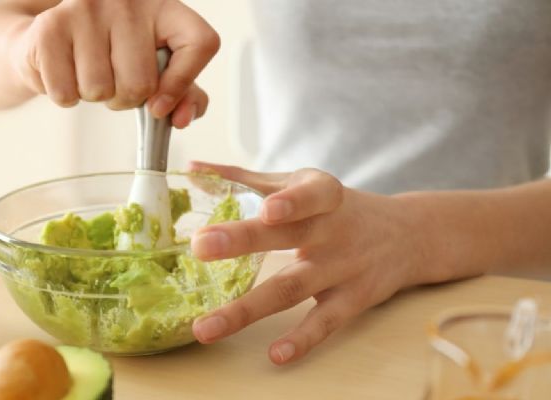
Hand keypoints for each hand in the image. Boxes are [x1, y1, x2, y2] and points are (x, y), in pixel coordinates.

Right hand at [7, 0, 218, 127]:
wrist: (52, 35)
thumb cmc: (112, 53)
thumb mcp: (156, 68)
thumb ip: (183, 95)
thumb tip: (181, 118)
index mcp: (164, 7)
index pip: (199, 43)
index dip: (183, 83)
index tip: (160, 107)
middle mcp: (128, 1)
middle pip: (140, 83)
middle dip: (125, 98)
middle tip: (114, 79)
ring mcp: (88, 10)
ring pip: (100, 90)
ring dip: (94, 96)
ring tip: (89, 72)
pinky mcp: (51, 26)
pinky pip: (66, 93)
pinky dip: (65, 96)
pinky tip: (66, 73)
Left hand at [188, 161, 469, 364]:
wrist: (408, 235)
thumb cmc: (337, 206)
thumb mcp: (302, 182)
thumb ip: (245, 178)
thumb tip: (192, 167)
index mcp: (322, 194)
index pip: (310, 194)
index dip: (290, 201)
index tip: (265, 208)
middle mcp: (333, 229)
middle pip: (287, 237)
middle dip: (243, 240)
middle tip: (199, 246)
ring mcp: (344, 268)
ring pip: (292, 288)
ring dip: (247, 309)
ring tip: (205, 328)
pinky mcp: (353, 300)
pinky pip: (325, 322)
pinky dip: (302, 340)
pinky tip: (275, 354)